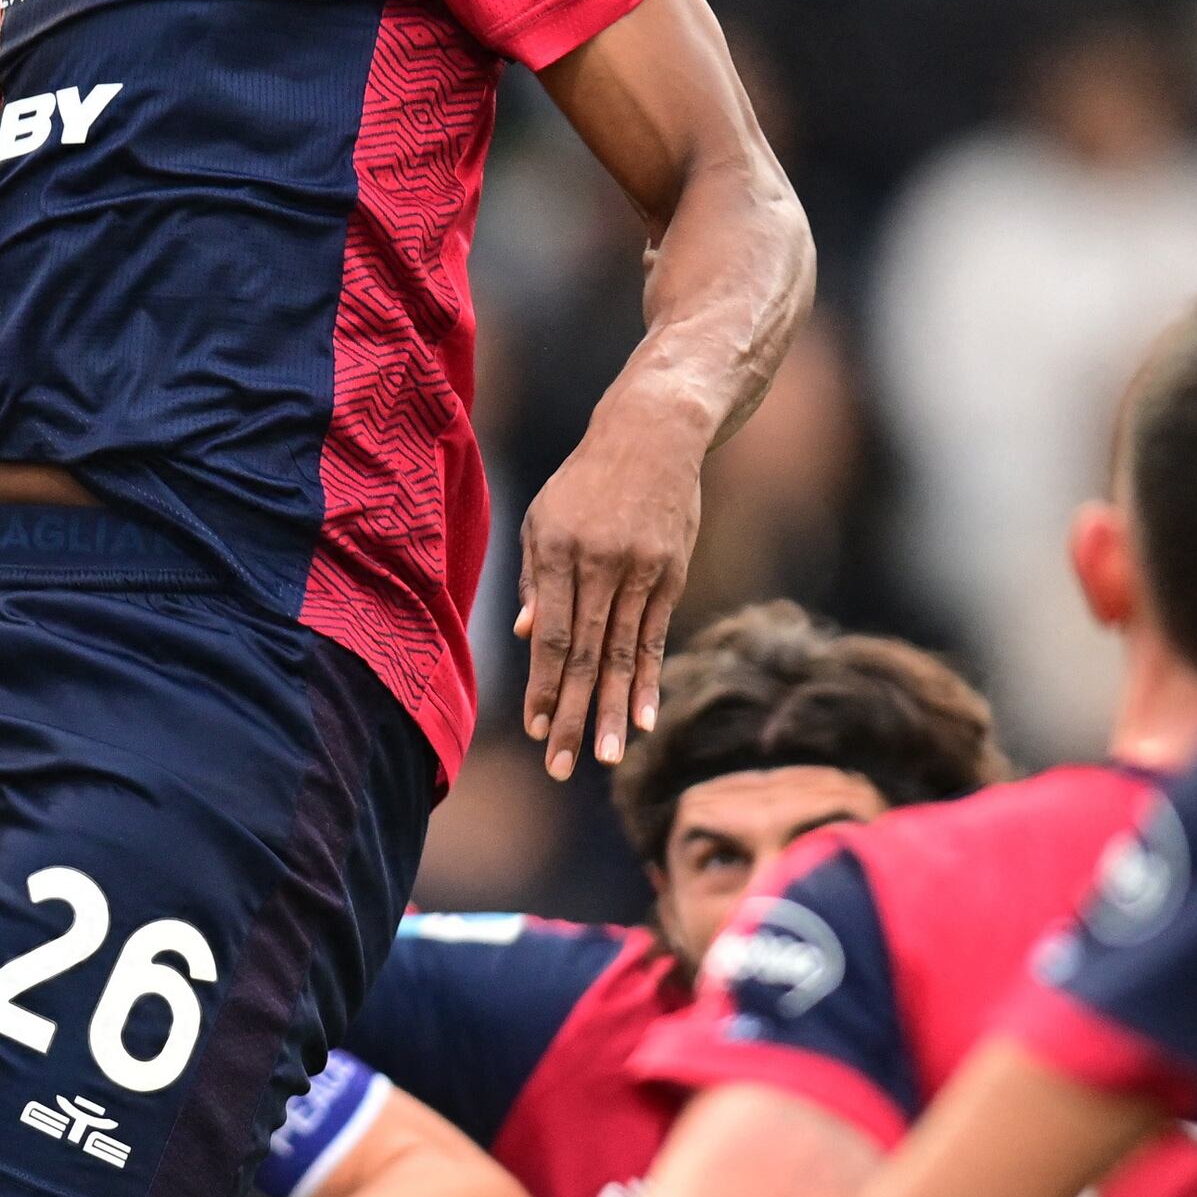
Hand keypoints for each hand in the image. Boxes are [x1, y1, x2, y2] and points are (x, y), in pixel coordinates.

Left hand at [514, 385, 709, 778]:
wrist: (654, 432)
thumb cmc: (586, 479)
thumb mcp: (543, 516)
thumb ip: (534, 579)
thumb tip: (525, 637)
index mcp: (560, 551)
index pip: (552, 634)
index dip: (544, 685)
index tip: (536, 730)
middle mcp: (601, 566)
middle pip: (585, 654)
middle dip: (574, 714)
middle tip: (562, 765)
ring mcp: (641, 572)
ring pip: (623, 654)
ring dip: (613, 710)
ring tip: (605, 758)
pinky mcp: (671, 575)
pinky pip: (656, 637)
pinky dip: (647, 680)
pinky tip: (642, 718)